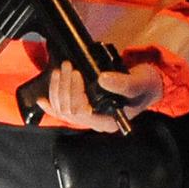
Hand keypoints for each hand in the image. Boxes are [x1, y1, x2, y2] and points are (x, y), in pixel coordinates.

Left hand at [37, 61, 163, 132]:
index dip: (75, 94)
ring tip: (62, 69)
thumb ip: (122, 83)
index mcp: (108, 121)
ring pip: (63, 108)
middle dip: (65, 87)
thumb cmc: (144, 86)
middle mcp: (95, 121)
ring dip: (58, 88)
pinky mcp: (83, 106)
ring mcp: (88, 115)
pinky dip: (51, 103)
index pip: (82, 113)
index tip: (79, 73)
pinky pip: (63, 109)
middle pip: (69, 110)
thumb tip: (102, 79)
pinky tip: (42, 100)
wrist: (146, 85)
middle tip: (69, 66)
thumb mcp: (138, 82)